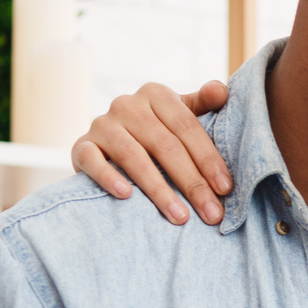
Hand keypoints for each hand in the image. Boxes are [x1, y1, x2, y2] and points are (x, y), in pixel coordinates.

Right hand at [72, 80, 233, 224]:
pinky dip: (108, 177)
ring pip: (133, 157)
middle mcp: (126, 104)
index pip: (187, 127)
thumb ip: (203, 104)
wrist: (107, 142)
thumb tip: (222, 90)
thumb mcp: (181, 114)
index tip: (226, 189)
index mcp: (156, 94)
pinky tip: (126, 196)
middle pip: (165, 145)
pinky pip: (92, 160)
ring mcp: (101, 124)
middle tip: (211, 213)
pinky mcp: (82, 145)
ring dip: (159, 190)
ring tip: (180, 217)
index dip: (208, 158)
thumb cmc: (157, 130)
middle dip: (192, 183)